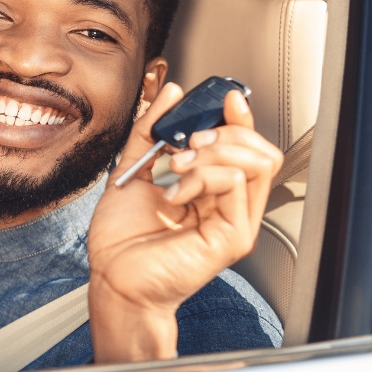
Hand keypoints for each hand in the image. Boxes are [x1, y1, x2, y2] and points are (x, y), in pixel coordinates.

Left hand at [87, 83, 281, 362]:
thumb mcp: (132, 170)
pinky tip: (175, 193)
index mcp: (211, 192)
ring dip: (212, 152)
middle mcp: (228, 206)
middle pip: (259, 151)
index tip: (223, 98)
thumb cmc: (121, 239)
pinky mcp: (233, 237)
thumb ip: (149, 131)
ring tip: (178, 165)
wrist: (112, 278)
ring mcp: (234, 222)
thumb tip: (170, 94)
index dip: (238, 119)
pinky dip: (202, 176)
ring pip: (254, 164)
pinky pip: (236, 184)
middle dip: (223, 133)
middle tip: (188, 141)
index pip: (244, 148)